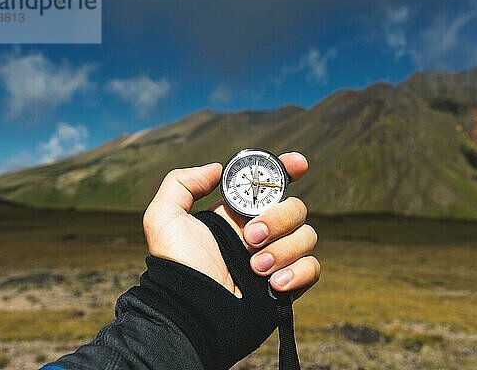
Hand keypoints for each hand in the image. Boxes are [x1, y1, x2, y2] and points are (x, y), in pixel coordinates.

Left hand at [142, 152, 319, 298]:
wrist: (190, 312)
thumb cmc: (175, 267)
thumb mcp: (164, 218)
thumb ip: (182, 183)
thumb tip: (217, 169)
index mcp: (237, 215)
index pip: (271, 185)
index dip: (288, 169)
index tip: (298, 163)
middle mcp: (260, 233)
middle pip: (295, 208)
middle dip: (278, 219)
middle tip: (250, 237)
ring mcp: (276, 258)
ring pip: (307, 236)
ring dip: (284, 249)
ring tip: (256, 268)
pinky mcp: (287, 285)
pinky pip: (313, 267)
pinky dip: (299, 271)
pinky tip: (275, 283)